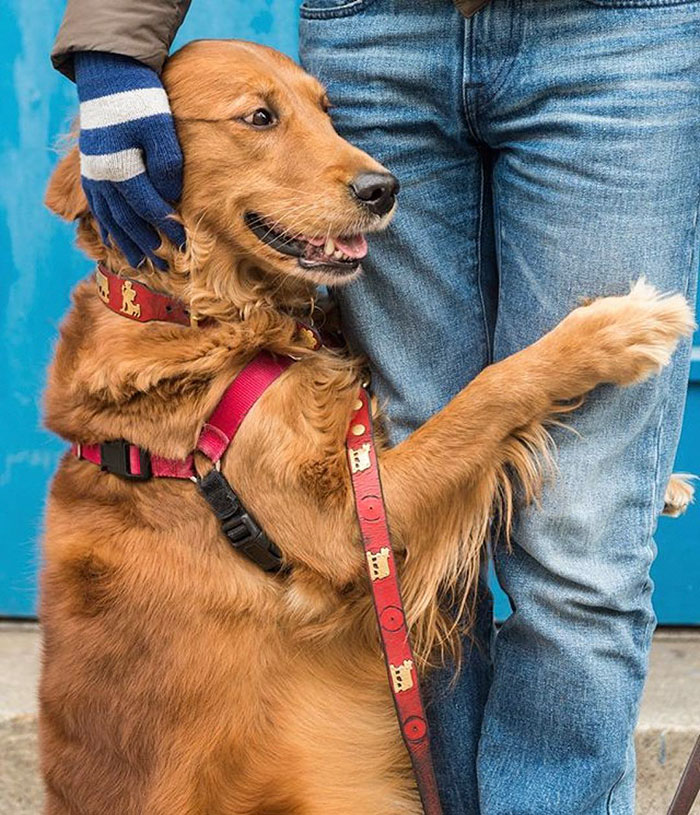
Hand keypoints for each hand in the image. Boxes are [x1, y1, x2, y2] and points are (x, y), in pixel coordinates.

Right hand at [74, 52, 185, 269]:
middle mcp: (102, 176)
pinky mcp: (91, 167)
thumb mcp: (161, 130)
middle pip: (126, 220)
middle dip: (146, 245)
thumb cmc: (141, 101)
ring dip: (124, 242)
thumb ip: (167, 167)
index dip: (166, 228)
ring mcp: (93, 173)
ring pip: (109, 217)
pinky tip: (113, 238)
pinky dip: (106, 224)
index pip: (147, 208)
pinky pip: (97, 205)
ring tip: (138, 262)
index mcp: (121, 168)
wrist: (108, 74)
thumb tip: (172, 200)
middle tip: (164, 268)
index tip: (183, 244)